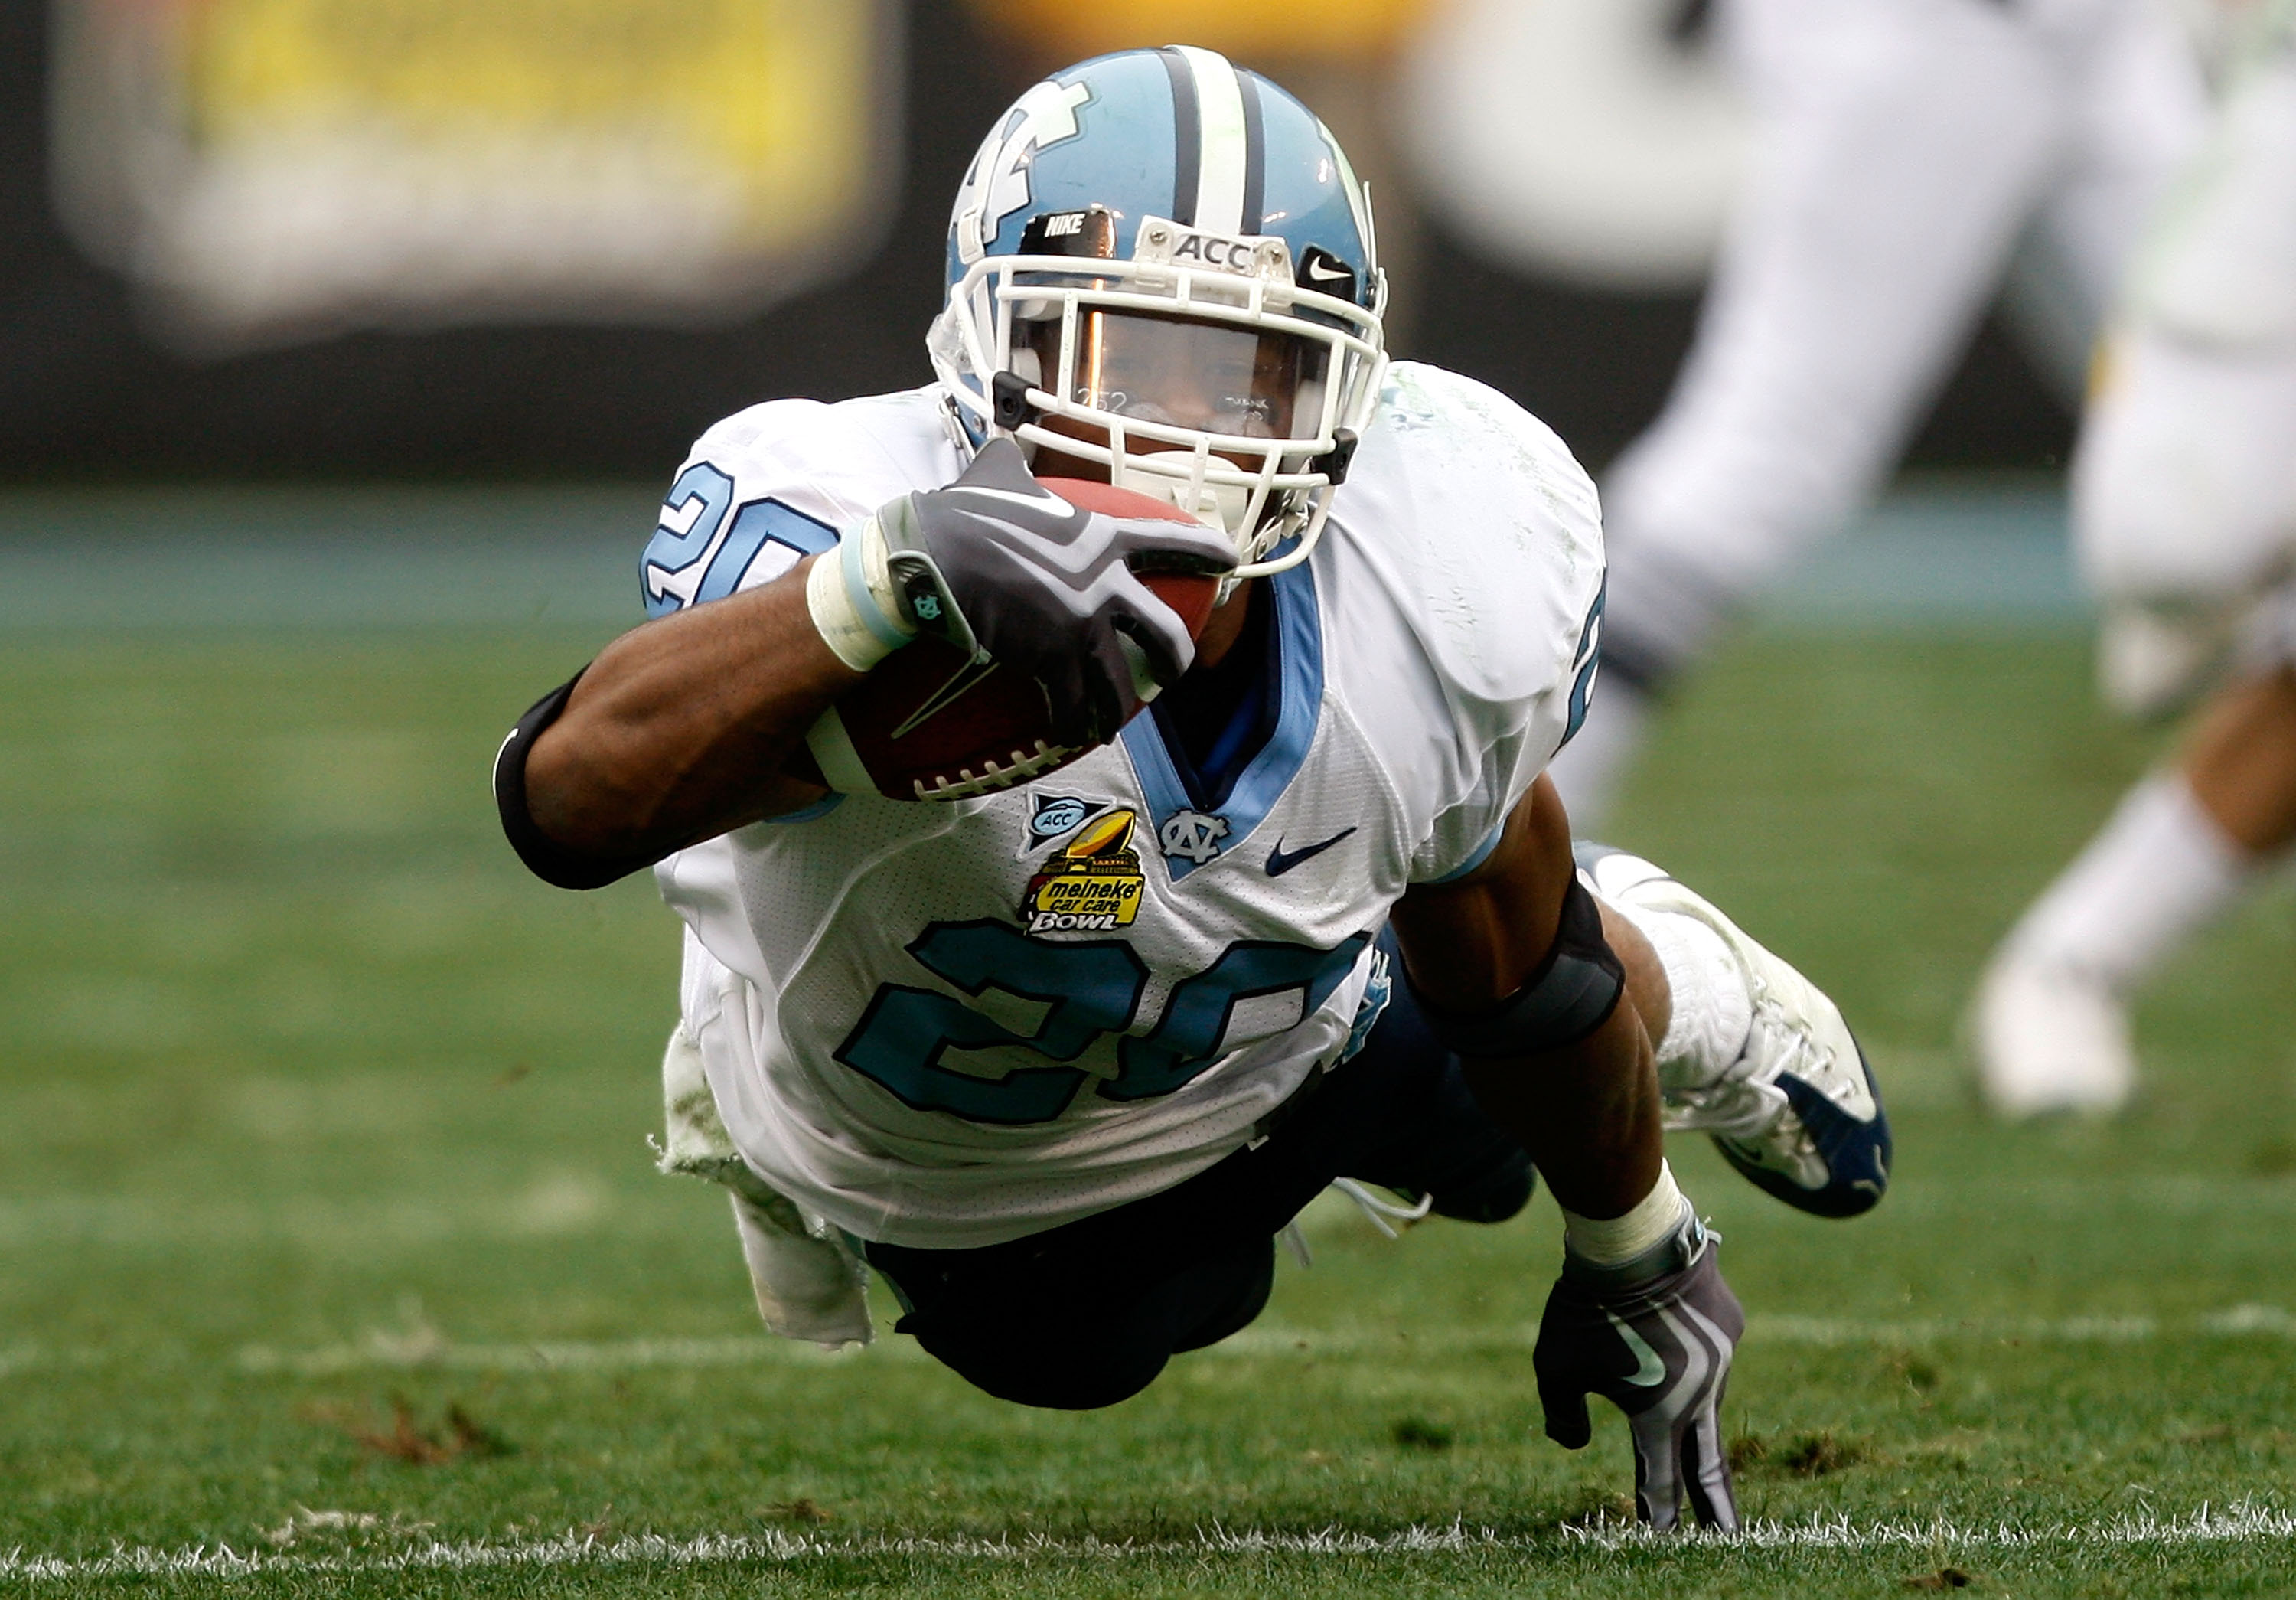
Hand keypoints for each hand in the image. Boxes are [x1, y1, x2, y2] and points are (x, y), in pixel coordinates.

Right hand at [880, 439, 1237, 744]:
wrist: (940, 555)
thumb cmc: (967, 512)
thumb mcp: (1000, 474)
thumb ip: (1014, 466)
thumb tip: (1001, 449)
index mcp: (1103, 538)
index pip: (1169, 541)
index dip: (1205, 551)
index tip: (1231, 561)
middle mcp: (1106, 585)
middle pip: (1166, 635)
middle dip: (1174, 661)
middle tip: (1173, 674)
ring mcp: (1084, 626)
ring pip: (1121, 686)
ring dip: (1118, 710)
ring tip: (1110, 724)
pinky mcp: (1054, 660)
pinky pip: (1073, 705)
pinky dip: (1070, 724)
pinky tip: (1067, 733)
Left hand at [1533, 1217, 1742, 1531]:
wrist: (1632, 1237)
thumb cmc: (1584, 1306)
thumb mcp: (1554, 1366)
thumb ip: (1562, 1414)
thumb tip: (1571, 1441)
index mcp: (1661, 1415)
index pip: (1661, 1482)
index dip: (1659, 1516)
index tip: (1661, 1541)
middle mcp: (1703, 1394)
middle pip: (1709, 1463)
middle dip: (1717, 1508)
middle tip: (1727, 1539)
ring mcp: (1724, 1357)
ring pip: (1705, 1393)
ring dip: (1686, 1399)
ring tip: (1656, 1369)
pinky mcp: (1731, 1322)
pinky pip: (1709, 1346)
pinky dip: (1690, 1345)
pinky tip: (1668, 1319)